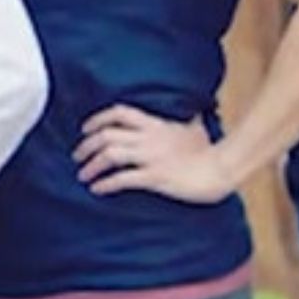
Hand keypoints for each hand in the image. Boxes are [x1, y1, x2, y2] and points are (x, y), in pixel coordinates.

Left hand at [74, 106, 234, 202]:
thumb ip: (187, 119)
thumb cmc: (209, 151)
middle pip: (108, 135)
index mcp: (156, 124)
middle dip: (87, 145)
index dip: (98, 119)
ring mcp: (151, 158)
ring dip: (92, 165)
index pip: (120, 113)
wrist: (221, 169)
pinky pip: (123, 179)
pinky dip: (106, 184)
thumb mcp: (195, 128)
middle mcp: (149, 138)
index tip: (85, 128)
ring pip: (110, 155)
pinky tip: (97, 189)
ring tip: (83, 175)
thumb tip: (192, 109)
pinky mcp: (155, 177)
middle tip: (77, 156)